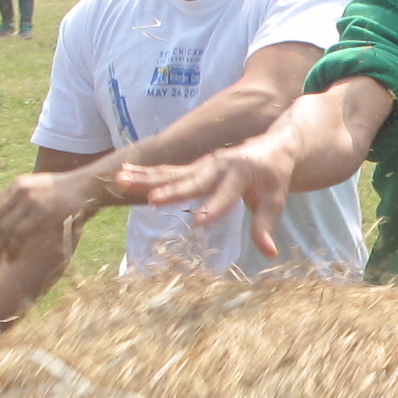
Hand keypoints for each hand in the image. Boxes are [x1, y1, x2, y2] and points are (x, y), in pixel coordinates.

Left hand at [0, 167, 104, 264]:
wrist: (89, 185)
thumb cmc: (69, 191)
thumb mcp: (42, 189)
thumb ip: (26, 199)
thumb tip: (13, 216)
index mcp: (18, 185)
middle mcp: (20, 191)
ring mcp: (31, 202)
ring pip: (3, 229)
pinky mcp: (42, 213)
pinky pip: (20, 234)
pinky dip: (13, 248)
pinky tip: (10, 259)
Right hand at [118, 137, 302, 260]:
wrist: (271, 145)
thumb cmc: (273, 177)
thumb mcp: (275, 200)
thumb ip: (266, 224)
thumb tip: (269, 252)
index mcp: (241, 173)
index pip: (226, 195)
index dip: (214, 208)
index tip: (199, 222)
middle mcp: (218, 166)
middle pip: (192, 181)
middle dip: (172, 191)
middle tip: (151, 200)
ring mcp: (203, 165)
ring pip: (172, 173)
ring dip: (146, 177)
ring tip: (122, 180)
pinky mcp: (193, 167)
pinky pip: (167, 171)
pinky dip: (145, 173)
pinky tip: (123, 174)